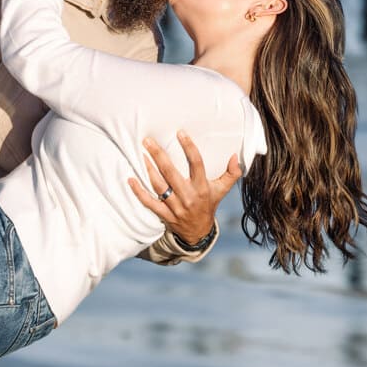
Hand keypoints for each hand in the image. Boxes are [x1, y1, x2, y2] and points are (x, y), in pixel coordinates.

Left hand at [127, 130, 241, 244]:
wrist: (198, 233)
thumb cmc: (209, 204)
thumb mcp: (222, 190)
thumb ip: (231, 173)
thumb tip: (235, 156)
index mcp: (202, 188)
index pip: (196, 164)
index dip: (189, 148)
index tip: (180, 133)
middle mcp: (189, 197)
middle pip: (171, 173)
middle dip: (158, 155)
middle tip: (147, 140)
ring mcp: (175, 207)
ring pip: (159, 186)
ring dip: (148, 170)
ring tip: (141, 154)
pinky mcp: (164, 214)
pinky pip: (149, 202)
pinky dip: (139, 192)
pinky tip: (130, 179)